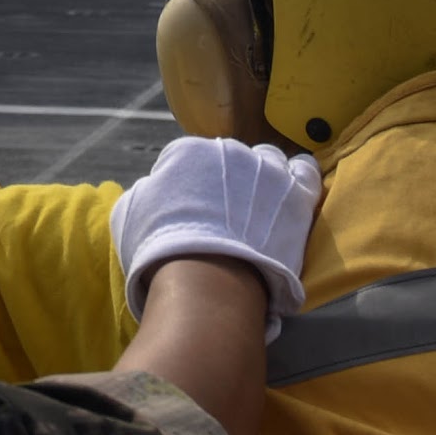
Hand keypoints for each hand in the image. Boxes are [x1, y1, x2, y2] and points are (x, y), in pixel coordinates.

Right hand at [112, 134, 324, 329]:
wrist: (207, 283)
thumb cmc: (160, 253)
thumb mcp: (129, 215)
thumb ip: (147, 192)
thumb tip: (156, 189)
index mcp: (188, 151)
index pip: (189, 159)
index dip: (187, 186)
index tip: (188, 210)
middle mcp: (231, 150)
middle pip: (231, 158)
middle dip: (227, 180)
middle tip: (223, 214)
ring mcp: (268, 171)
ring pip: (269, 161)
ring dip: (263, 178)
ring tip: (258, 207)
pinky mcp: (298, 195)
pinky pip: (306, 172)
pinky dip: (297, 179)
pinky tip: (289, 196)